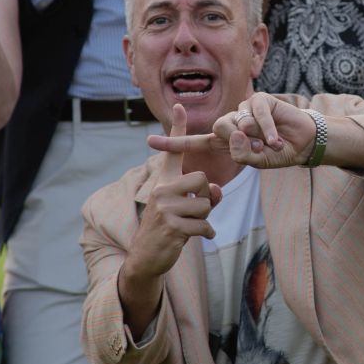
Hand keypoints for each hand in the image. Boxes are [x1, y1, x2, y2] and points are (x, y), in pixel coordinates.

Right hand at [129, 104, 221, 276]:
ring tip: (189, 227)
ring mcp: (165, 207)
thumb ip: (202, 196)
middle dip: (207, 198)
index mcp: (163, 182)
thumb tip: (217, 190)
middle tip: (194, 213)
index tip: (179, 106)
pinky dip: (207, 234)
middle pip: (202, 180)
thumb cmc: (168, 230)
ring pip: (205, 205)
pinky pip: (204, 225)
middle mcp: (161, 189)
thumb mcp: (185, 210)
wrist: (146, 258)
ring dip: (204, 219)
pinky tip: (199, 238)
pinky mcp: (172, 226)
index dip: (177, 129)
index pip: (173, 152)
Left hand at [146, 92, 320, 170]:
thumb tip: (236, 134)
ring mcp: (244, 109)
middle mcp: (231, 123)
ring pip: (236, 121)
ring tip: (270, 144)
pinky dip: (267, 129)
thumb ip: (242, 153)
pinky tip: (276, 139)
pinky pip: (255, 114)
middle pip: (218, 128)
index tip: (149, 142)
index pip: (194, 142)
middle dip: (236, 140)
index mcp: (224, 141)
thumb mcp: (257, 160)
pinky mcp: (259, 100)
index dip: (172, 143)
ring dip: (255, 137)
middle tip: (257, 149)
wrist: (302, 143)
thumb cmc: (278, 153)